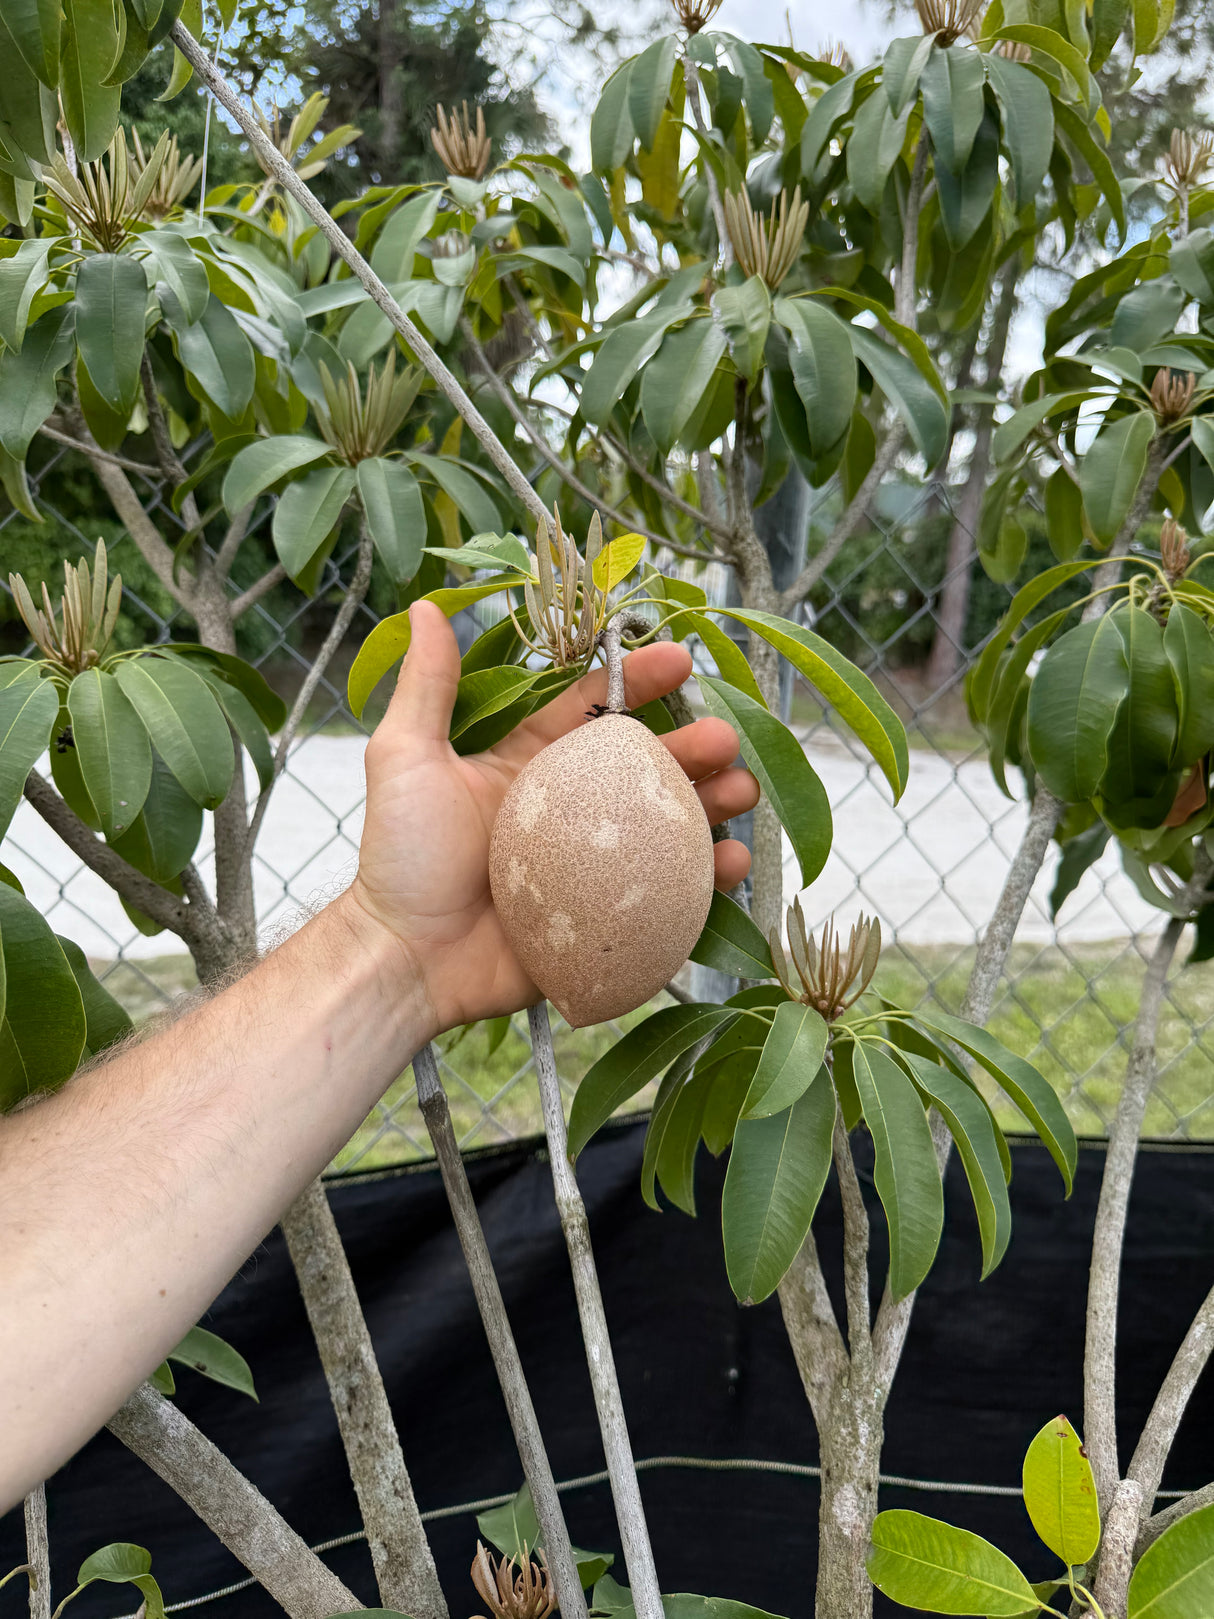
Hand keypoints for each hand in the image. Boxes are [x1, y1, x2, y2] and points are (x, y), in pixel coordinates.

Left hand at [346, 600, 759, 1032]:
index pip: (593, 711)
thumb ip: (428, 687)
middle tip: (725, 739)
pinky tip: (732, 862)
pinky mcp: (606, 920)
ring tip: (741, 791)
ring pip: (667, 827)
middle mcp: (567, 813)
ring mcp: (592, 867)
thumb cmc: (401, 859)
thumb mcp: (407, 760)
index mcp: (529, 768)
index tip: (681, 659)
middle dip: (692, 747)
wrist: (405, 960)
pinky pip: (668, 896)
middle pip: (644, 769)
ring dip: (711, 805)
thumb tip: (425, 606)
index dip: (637, 682)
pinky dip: (707, 879)